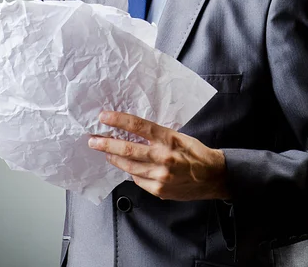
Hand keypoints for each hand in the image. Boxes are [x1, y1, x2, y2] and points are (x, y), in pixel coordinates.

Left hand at [88, 111, 229, 200]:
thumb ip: (156, 135)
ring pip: (129, 166)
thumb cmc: (195, 153)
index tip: (104, 116)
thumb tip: (132, 131)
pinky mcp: (159, 190)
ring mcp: (160, 175)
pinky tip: (127, 166)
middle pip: (127, 148)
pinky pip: (138, 179)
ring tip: (105, 152)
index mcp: (168, 138)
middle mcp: (163, 156)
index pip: (138, 126)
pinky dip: (131, 172)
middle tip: (93, 139)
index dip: (118, 120)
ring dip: (114, 158)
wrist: (213, 176)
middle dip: (106, 143)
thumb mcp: (178, 136)